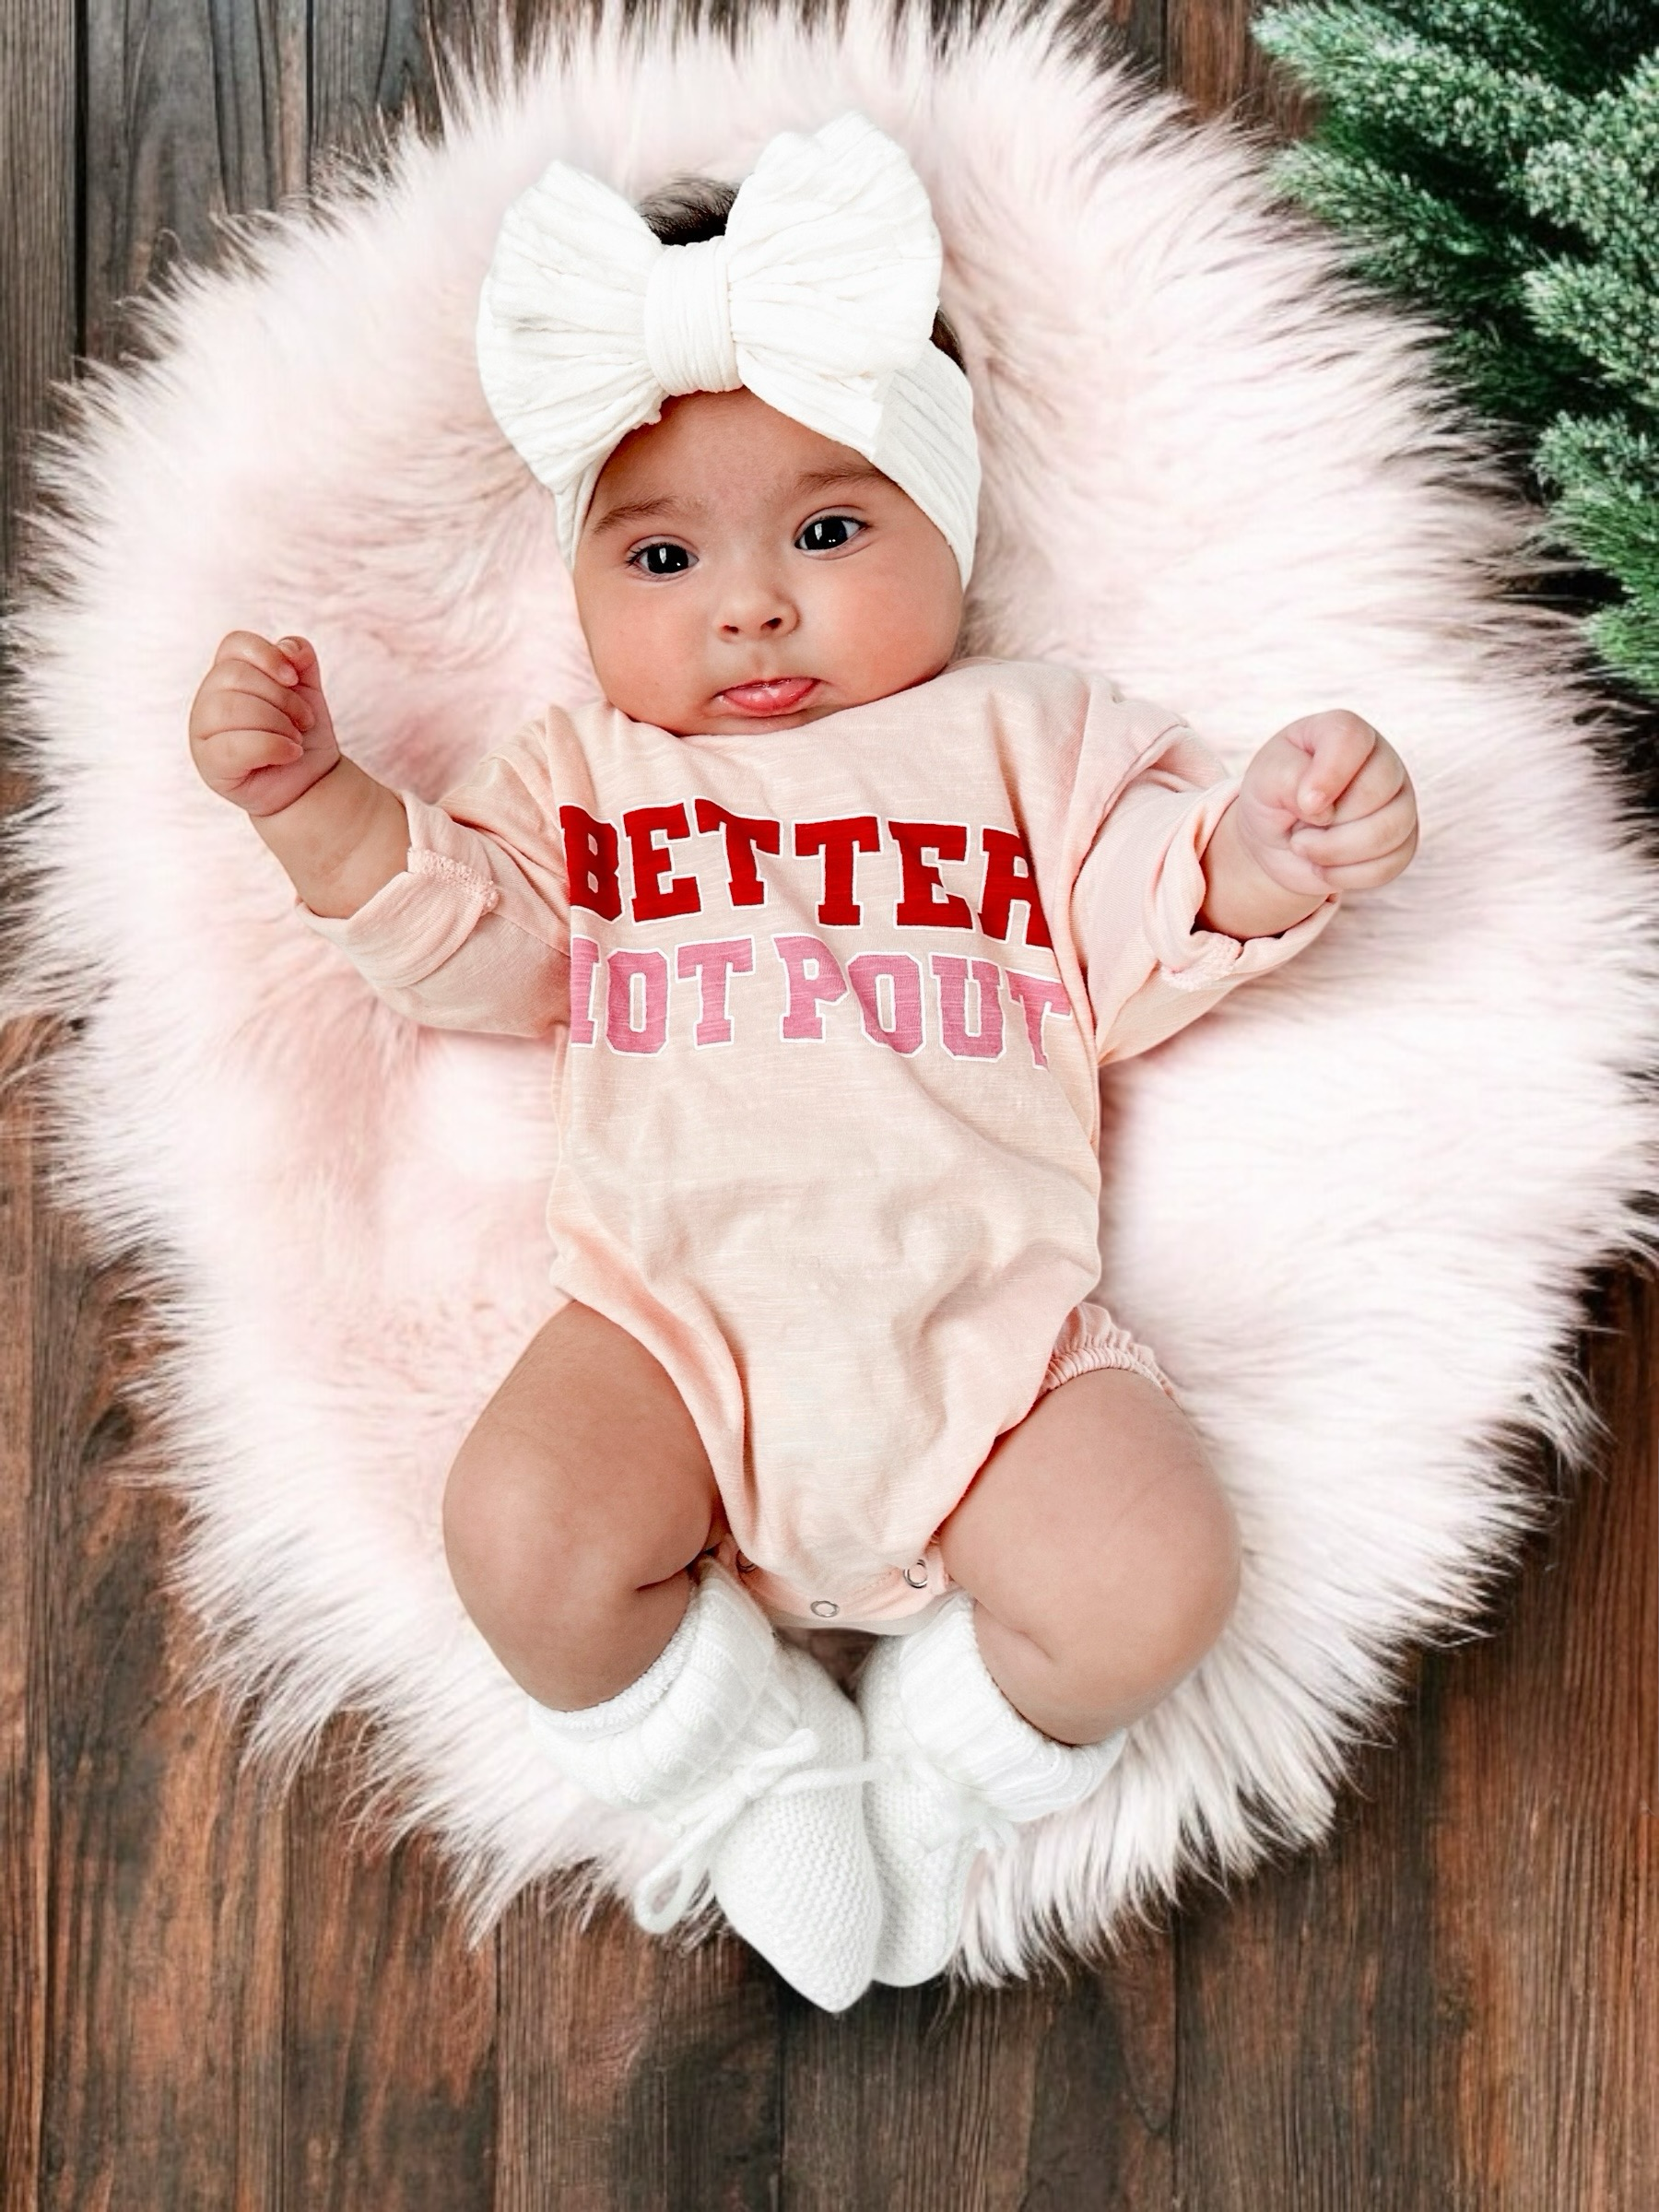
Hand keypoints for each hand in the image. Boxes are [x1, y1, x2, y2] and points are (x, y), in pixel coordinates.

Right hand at [189, 630, 341, 817]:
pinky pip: (236, 745)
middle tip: (304, 720)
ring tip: (296, 739)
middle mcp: (208, 698)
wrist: (310, 783)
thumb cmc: (302, 734)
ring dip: (278, 723)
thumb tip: (288, 648)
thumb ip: (300, 659)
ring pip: (232, 708)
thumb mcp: (308, 690)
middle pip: (235, 675)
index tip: (294, 678)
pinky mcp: (209, 762)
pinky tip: (291, 753)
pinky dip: (273, 747)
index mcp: (227, 674)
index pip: (234, 644)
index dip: (266, 655)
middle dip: (282, 697)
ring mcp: (203, 731)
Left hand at [1232, 709, 1417, 900]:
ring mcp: (1399, 800)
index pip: (1351, 739)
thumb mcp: (1263, 780)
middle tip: (1297, 831)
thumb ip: (1287, 777)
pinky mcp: (1404, 840)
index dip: (1328, 776)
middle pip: (1375, 791)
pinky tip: (1325, 868)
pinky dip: (1348, 875)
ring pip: (1389, 831)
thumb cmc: (1273, 797)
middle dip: (1328, 825)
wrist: (1279, 838)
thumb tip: (1323, 806)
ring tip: (1306, 849)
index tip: (1303, 804)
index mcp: (1344, 732)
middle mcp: (1382, 760)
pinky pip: (1391, 864)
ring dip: (1336, 853)